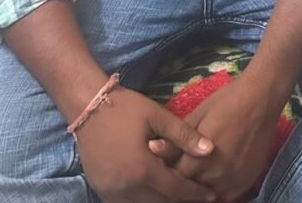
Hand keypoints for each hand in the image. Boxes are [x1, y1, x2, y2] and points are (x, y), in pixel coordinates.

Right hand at [75, 86, 216, 202]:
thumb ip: (184, 135)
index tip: (213, 195)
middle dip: (181, 201)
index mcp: (142, 169)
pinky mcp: (102, 191)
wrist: (88, 107)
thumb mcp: (157, 116)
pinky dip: (143, 201)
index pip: (175, 189)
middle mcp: (126, 187)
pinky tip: (156, 194)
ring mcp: (111, 192)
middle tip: (199, 197)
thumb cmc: (125, 109)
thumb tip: (210, 149)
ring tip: (179, 196)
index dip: (195, 193)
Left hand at [149, 74, 280, 201]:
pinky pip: (226, 197)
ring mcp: (232, 183)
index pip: (172, 180)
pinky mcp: (246, 183)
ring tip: (197, 174)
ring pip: (207, 196)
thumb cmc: (226, 102)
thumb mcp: (197, 116)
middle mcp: (214, 178)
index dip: (166, 174)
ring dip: (199, 188)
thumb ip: (175, 139)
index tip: (164, 167)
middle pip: (189, 190)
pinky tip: (213, 178)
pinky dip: (216, 190)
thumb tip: (151, 149)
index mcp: (197, 162)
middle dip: (181, 183)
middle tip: (180, 170)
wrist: (261, 99)